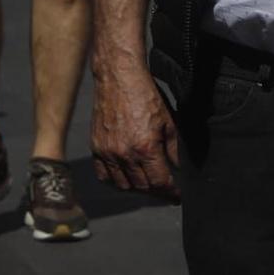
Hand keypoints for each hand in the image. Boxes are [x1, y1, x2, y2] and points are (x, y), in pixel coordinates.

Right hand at [91, 62, 180, 201]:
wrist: (118, 78)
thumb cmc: (145, 95)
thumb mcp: (167, 121)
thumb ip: (174, 149)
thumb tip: (177, 168)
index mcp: (145, 148)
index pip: (159, 183)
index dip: (170, 193)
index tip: (176, 196)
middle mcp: (124, 154)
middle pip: (142, 187)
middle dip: (157, 192)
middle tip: (165, 191)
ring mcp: (108, 152)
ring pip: (122, 186)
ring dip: (137, 189)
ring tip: (147, 185)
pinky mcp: (96, 148)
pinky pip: (103, 175)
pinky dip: (115, 181)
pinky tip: (125, 178)